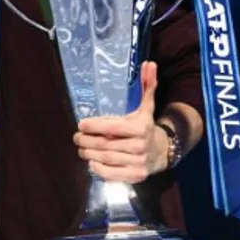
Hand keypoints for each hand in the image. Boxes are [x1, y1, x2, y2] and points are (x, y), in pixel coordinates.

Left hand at [74, 61, 168, 183]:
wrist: (162, 152)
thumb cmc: (146, 127)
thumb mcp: (147, 107)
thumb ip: (147, 85)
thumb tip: (148, 63)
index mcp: (141, 127)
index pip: (112, 127)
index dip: (94, 126)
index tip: (81, 124)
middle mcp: (140, 145)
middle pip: (105, 144)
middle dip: (86, 140)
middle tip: (76, 137)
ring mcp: (138, 162)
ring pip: (106, 158)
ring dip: (88, 153)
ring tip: (81, 148)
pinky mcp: (136, 176)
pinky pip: (111, 174)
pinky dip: (98, 169)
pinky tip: (91, 162)